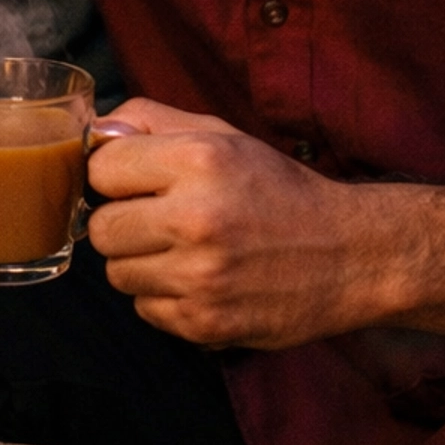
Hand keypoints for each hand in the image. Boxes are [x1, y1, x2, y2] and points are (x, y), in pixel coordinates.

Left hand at [86, 97, 381, 348]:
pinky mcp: (205, 322)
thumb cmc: (279, 189)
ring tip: (184, 251)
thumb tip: (95, 130)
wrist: (350, 255)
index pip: (100, 169)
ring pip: (117, 274)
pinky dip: (165, 297)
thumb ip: (151, 121)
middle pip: (100, 229)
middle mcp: (195, 219)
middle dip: (122, 223)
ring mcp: (199, 277)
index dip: (115, 175)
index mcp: (197, 160)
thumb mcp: (223, 135)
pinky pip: (145, 310)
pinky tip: (201, 280)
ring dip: (142, 263)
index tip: (137, 181)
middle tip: (158, 219)